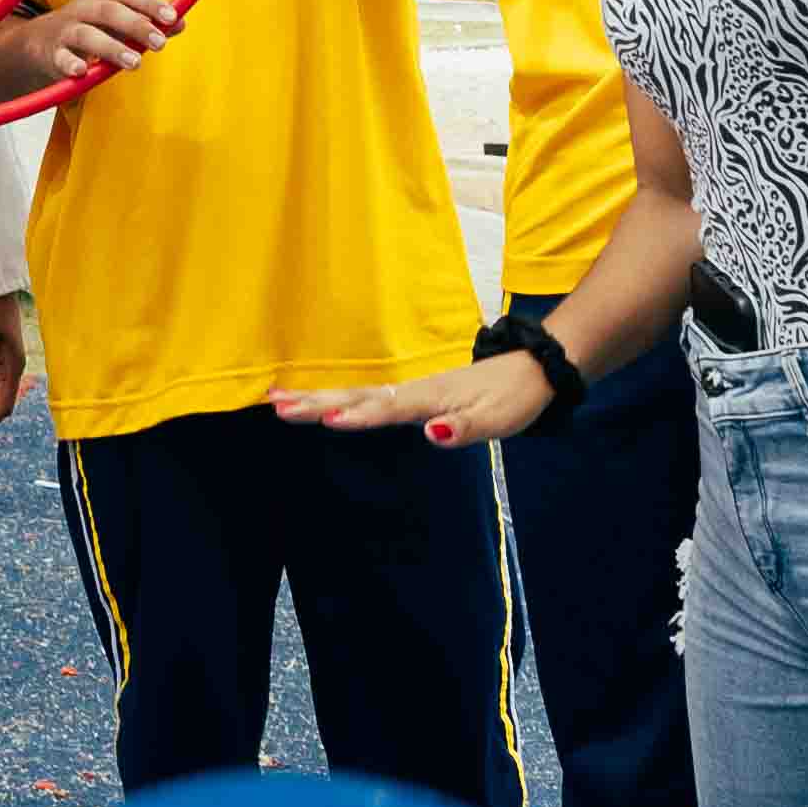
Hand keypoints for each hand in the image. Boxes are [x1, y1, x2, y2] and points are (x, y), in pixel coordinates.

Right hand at [21, 0, 177, 84]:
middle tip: (160, 44)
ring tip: (134, 63)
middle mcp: (82, 9)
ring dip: (111, 47)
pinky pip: (61, 58)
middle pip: (109, 11)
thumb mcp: (117, 23)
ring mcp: (65, 31)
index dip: (150, 3)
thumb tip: (180, 22)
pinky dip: (70, 64)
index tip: (171, 17)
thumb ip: (148, 23)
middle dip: (137, 26)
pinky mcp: (51, 54)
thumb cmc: (88, 30)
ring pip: (87, 35)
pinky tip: (83, 72)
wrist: (37, 44)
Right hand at [274, 354, 552, 445]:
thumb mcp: (496, 419)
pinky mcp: (411, 396)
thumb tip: (430, 435)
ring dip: (316, 398)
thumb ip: (462, 428)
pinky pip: (365, 397)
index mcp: (430, 398)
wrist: (532, 371)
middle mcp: (412, 392)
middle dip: (316, 403)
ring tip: (274, 399)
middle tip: (274, 406)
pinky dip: (336, 398)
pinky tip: (318, 403)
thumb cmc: (514, 399)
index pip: (387, 408)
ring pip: (355, 394)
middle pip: (357, 397)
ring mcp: (409, 392)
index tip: (327, 420)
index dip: (359, 416)